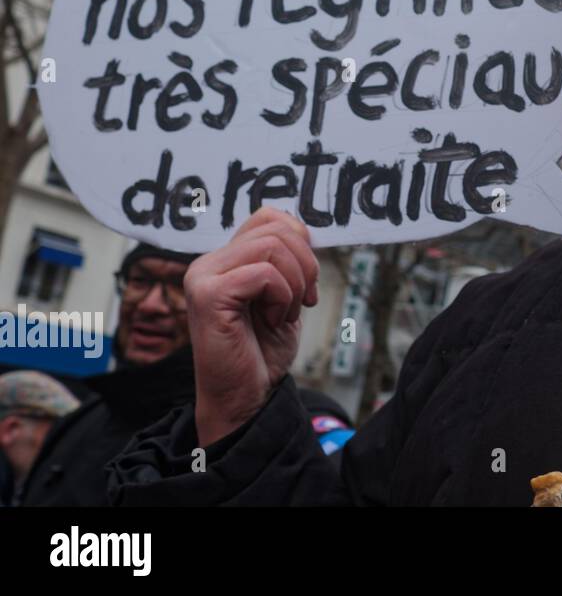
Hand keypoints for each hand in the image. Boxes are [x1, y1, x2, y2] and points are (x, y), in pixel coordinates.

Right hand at [185, 207, 319, 445]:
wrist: (247, 396)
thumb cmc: (263, 350)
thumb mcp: (285, 294)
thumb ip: (286, 259)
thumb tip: (303, 228)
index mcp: (226, 259)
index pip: (269, 216)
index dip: (301, 240)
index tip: (308, 279)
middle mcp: (208, 263)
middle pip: (276, 228)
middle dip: (306, 264)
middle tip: (304, 300)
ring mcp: (203, 277)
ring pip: (273, 246)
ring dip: (296, 283)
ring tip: (285, 313)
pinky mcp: (208, 296)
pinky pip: (264, 274)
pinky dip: (283, 298)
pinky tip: (274, 321)